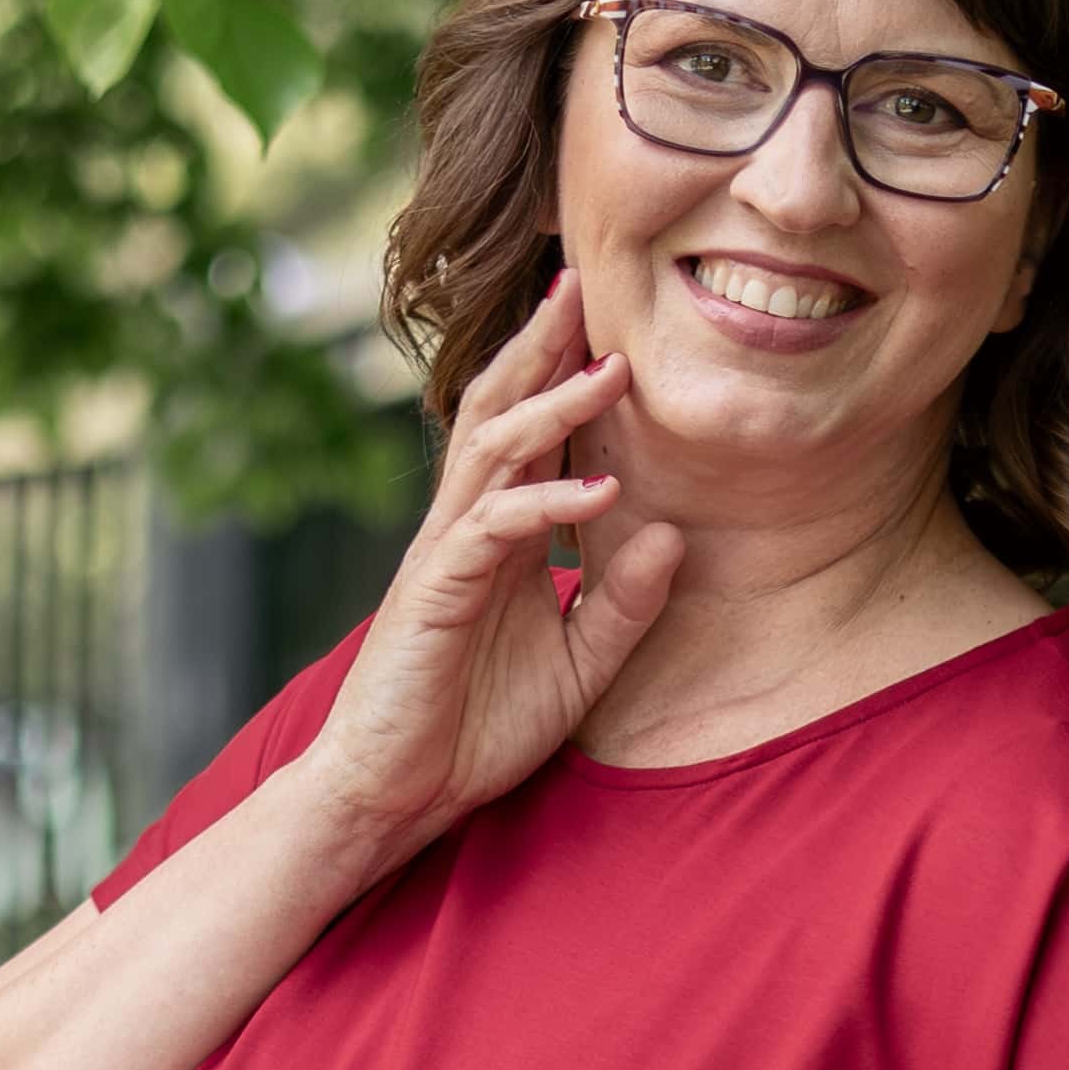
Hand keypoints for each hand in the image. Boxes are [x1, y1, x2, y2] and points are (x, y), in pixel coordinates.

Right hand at [287, 263, 684, 863]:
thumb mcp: (578, 664)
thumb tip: (672, 533)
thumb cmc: (473, 729)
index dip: (565, 371)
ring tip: (613, 368)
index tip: (611, 315)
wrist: (396, 791)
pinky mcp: (437, 590)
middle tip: (586, 278)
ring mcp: (447, 552)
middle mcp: (468, 526)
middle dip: (543, 344)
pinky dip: (548, 504)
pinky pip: (494, 527)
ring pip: (495, 450)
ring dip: (554, 405)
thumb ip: (621, 601)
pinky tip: (599, 493)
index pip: (532, 432)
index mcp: (499, 534)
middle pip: (501, 410)